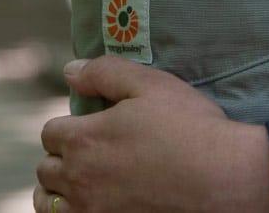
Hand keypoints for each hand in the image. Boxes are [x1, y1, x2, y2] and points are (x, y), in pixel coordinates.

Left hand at [34, 56, 268, 212]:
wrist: (223, 179)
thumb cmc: (189, 127)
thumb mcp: (151, 85)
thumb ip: (105, 72)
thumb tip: (70, 71)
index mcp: (85, 138)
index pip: (50, 132)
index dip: (70, 125)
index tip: (90, 125)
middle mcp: (79, 180)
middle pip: (46, 169)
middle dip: (62, 156)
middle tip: (90, 152)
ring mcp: (91, 212)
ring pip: (49, 204)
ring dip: (59, 191)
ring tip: (83, 182)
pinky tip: (96, 204)